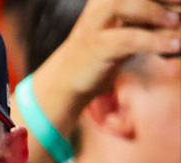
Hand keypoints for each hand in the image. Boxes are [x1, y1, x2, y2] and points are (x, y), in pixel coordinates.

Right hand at [13, 0, 180, 162]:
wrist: (66, 80)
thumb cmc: (103, 53)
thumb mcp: (130, 30)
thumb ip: (152, 20)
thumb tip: (180, 19)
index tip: (179, 5)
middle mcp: (100, 4)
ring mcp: (95, 24)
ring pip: (125, 4)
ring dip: (155, 11)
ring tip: (177, 21)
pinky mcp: (96, 46)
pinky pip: (128, 38)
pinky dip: (154, 41)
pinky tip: (173, 46)